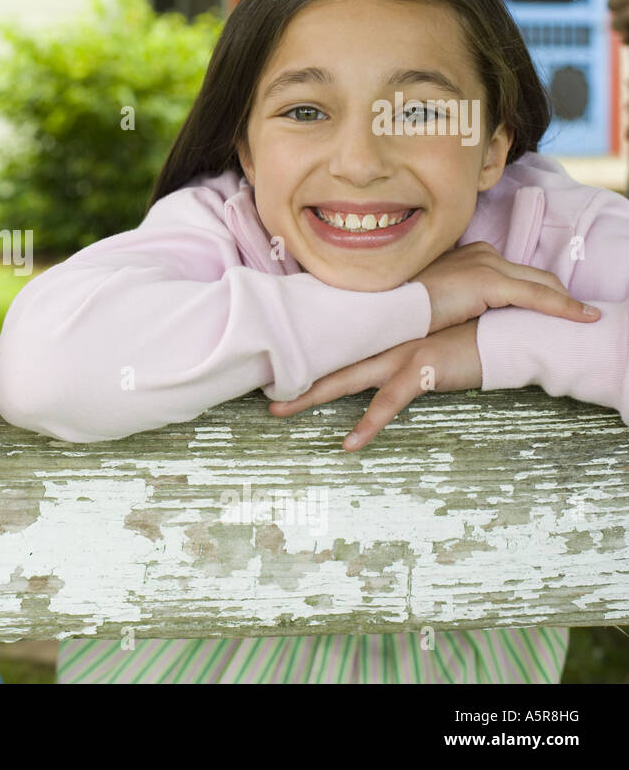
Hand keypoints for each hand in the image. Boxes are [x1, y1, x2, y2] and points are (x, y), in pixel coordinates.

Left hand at [267, 319, 481, 450]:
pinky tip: (349, 446)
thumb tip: (388, 342)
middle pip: (330, 357)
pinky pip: (387, 404)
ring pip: (344, 378)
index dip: (308, 346)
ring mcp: (400, 353)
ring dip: (309, 396)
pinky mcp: (421, 370)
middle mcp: (386, 337)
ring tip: (277, 411)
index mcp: (387, 327)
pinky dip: (368, 426)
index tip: (276, 353)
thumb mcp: (436, 331)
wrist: (513, 324)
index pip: (339, 337)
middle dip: (293, 373)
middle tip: (257, 384)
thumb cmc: (479, 328)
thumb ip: (410, 333)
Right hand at [411, 241, 597, 332]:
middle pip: (534, 277)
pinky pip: (537, 297)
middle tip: (582, 313)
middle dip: (560, 295)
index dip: (537, 291)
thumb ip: (455, 302)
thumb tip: (464, 318)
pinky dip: (564, 308)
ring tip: (587, 317)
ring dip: (566, 303)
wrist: (381, 307)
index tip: (556, 306)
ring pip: (541, 285)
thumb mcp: (433, 301)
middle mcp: (480, 253)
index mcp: (467, 255)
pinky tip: (583, 317)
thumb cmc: (398, 310)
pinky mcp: (489, 282)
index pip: (513, 274)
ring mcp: (486, 265)